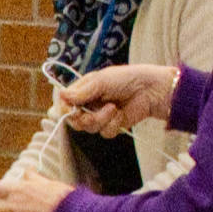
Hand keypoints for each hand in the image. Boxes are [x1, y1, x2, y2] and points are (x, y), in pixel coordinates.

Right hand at [55, 60, 178, 137]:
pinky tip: (121, 114)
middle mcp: (89, 104)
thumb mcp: (102, 81)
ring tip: (114, 108)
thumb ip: (81, 91)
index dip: (64, 110)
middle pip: (74, 120)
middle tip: (95, 110)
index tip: (70, 110)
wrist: (151, 90)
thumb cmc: (127, 79)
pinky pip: (104, 132)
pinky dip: (113, 124)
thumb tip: (61, 95)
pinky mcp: (112, 125)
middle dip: (85, 118)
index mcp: (83, 90)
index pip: (64, 104)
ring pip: (89, 128)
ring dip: (102, 119)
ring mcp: (100, 115)